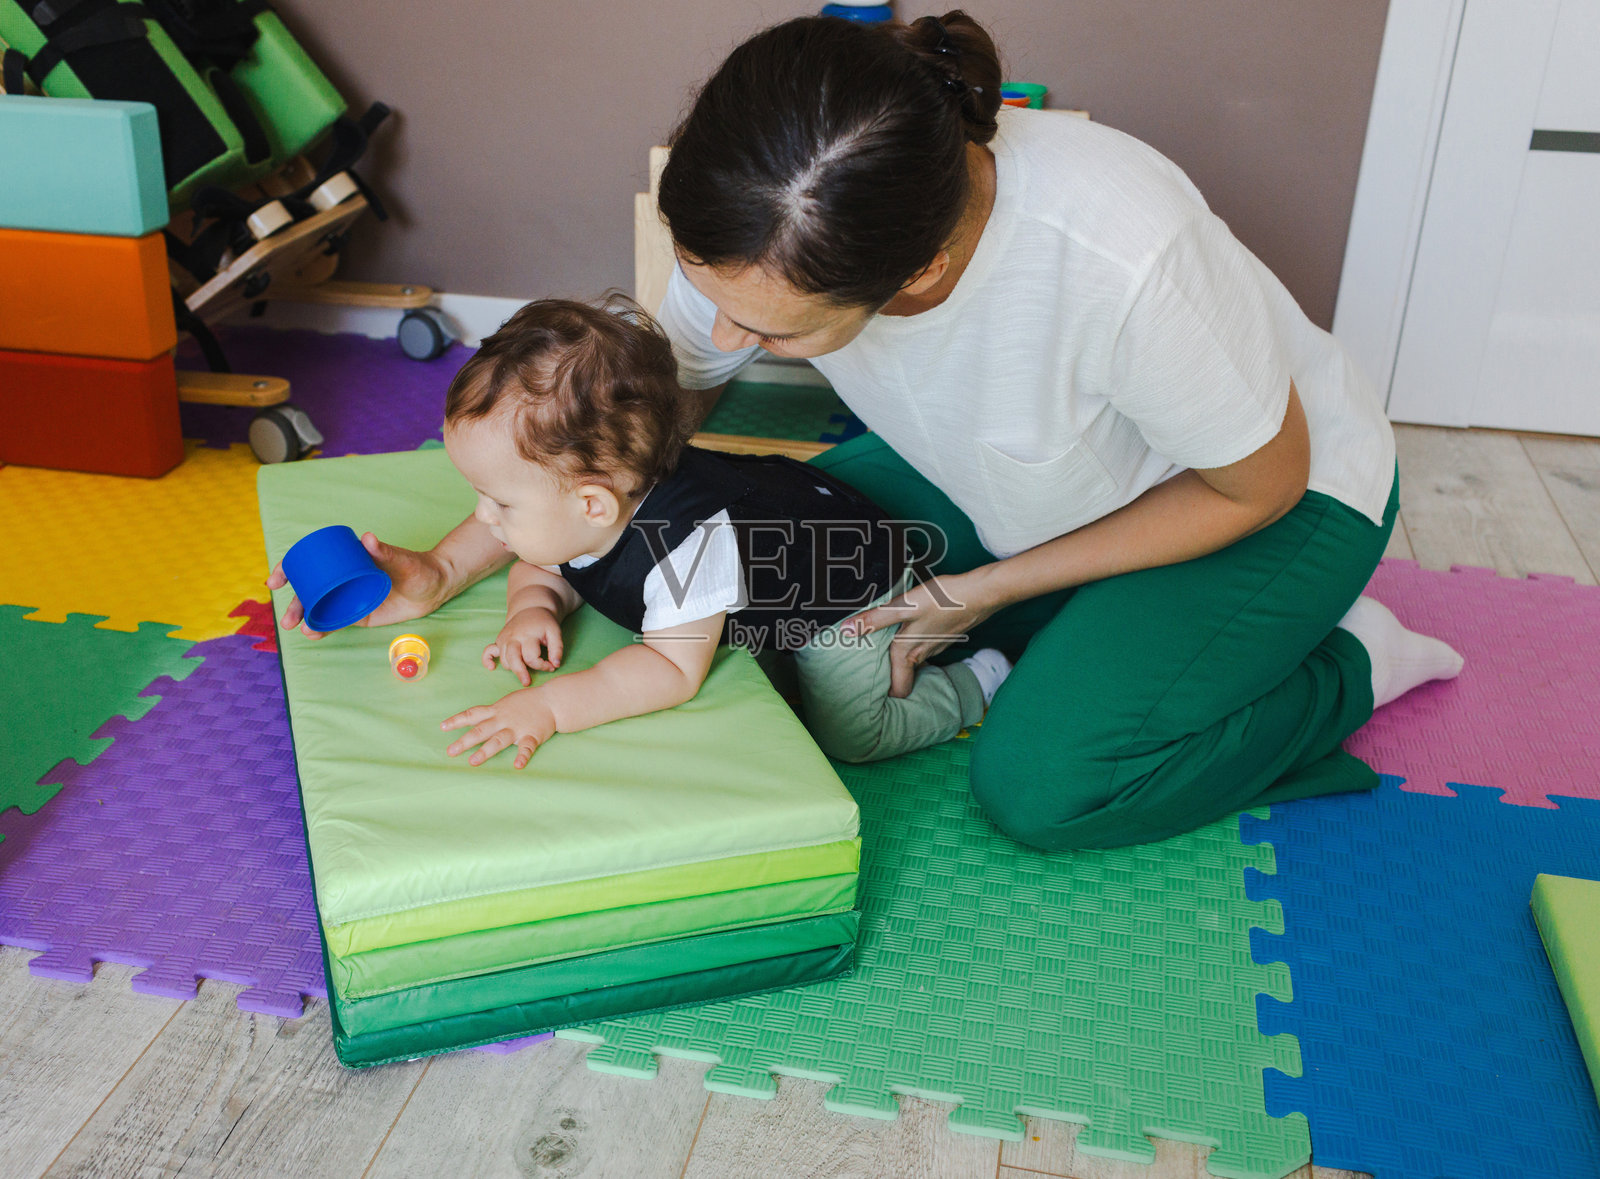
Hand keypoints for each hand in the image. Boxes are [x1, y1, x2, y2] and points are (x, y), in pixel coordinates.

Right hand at [266, 532, 449, 638]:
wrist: (435, 587)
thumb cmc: (417, 568)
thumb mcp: (401, 560)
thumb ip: (385, 551)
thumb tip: (368, 538)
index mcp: (345, 560)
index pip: (310, 562)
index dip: (288, 569)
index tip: (277, 580)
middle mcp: (342, 579)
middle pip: (309, 591)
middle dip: (294, 605)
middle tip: (288, 620)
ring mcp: (348, 597)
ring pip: (319, 608)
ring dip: (306, 619)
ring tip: (303, 629)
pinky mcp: (358, 614)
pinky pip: (336, 621)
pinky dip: (323, 627)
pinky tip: (315, 632)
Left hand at [442, 687, 557, 768]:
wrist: (552, 700)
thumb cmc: (528, 702)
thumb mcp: (506, 703)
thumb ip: (493, 712)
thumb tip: (476, 719)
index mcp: (496, 711)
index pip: (472, 715)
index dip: (457, 721)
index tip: (442, 727)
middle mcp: (503, 720)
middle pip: (480, 730)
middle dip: (464, 742)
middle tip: (450, 751)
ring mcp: (517, 728)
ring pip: (498, 740)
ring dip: (485, 751)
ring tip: (473, 761)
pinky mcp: (532, 736)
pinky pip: (526, 748)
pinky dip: (522, 756)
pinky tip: (518, 765)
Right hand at [485, 607, 563, 685]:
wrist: (531, 609)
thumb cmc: (544, 623)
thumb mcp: (555, 632)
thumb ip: (557, 648)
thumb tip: (555, 665)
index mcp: (528, 635)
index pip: (532, 658)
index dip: (542, 665)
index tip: (551, 666)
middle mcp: (513, 637)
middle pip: (512, 659)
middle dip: (520, 672)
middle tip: (527, 682)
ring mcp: (504, 639)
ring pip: (504, 660)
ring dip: (513, 668)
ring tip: (525, 668)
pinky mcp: (498, 641)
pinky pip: (488, 652)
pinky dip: (487, 660)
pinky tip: (491, 667)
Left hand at [843, 570, 998, 698]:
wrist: (981, 593)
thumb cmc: (943, 599)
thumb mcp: (903, 607)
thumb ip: (874, 620)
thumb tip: (845, 631)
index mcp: (908, 653)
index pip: (898, 690)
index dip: (885, 696)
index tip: (869, 693)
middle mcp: (922, 655)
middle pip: (904, 677)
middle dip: (889, 679)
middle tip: (869, 671)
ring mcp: (936, 647)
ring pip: (914, 662)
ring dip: (901, 661)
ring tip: (883, 650)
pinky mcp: (944, 636)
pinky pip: (924, 649)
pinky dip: (914, 646)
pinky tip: (908, 632)